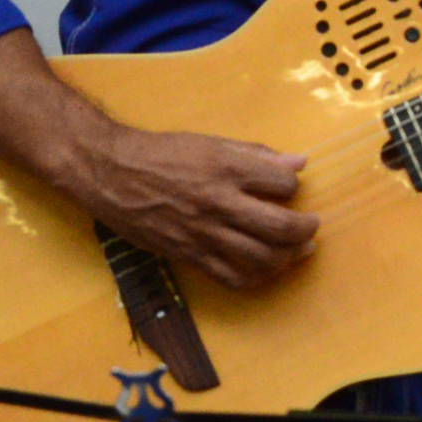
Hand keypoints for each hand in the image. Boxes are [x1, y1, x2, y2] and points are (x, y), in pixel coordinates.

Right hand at [72, 127, 318, 292]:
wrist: (111, 173)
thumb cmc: (163, 153)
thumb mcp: (212, 142)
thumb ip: (257, 155)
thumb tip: (299, 163)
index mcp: (227, 168)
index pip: (284, 185)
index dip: (293, 187)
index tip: (288, 189)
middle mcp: (219, 203)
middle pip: (281, 228)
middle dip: (306, 230)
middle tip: (310, 227)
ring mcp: (204, 233)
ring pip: (262, 258)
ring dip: (289, 257)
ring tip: (296, 250)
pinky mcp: (189, 256)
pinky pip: (233, 278)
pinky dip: (258, 279)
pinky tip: (266, 269)